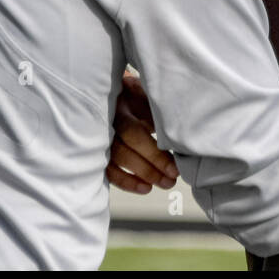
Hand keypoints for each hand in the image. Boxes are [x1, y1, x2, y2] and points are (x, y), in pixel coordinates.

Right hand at [106, 70, 178, 193]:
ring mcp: (100, 139)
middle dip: (151, 168)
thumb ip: (157, 113)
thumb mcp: (146, 96)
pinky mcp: (100, 151)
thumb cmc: (135, 94)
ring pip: (117, 163)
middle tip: (172, 179)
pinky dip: (126, 182)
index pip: (134, 134)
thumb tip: (179, 134)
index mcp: (119, 108)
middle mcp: (106, 124)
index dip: (154, 153)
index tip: (174, 168)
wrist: (114, 90)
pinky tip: (145, 188)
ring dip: (142, 176)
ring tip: (165, 183)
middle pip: (125, 151)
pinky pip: (109, 171)